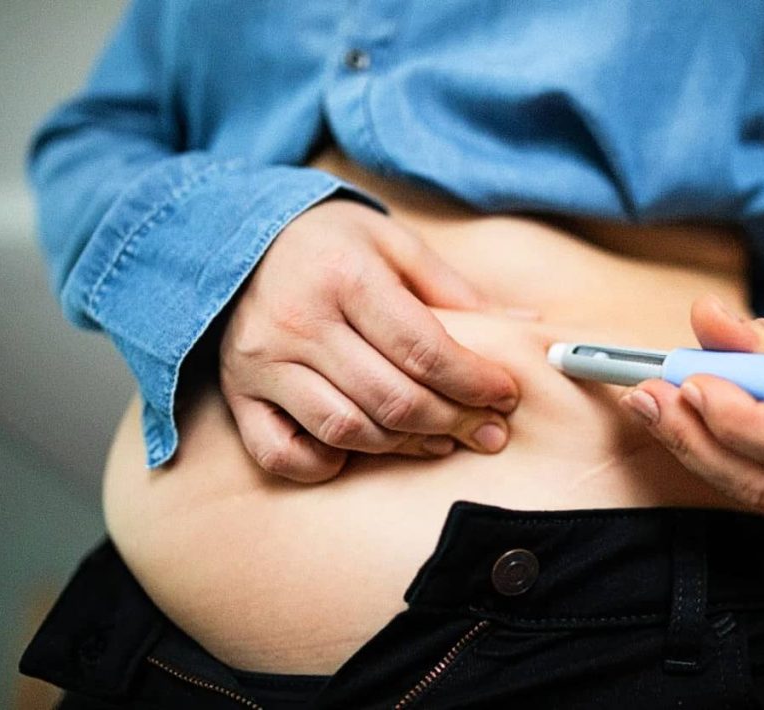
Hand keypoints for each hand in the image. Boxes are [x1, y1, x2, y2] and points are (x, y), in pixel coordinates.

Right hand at [219, 200, 528, 481]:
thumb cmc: (331, 244)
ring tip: (440, 439)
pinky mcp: (238, 395)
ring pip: (346, 430)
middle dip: (455, 422)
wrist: (239, 239)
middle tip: (489, 431)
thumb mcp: (394, 244)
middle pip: (393, 398)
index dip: (475, 382)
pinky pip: (281, 454)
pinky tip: (359, 450)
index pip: (425, 350)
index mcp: (345, 276)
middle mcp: (298, 322)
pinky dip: (324, 464)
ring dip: (404, 446)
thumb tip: (525, 324)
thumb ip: (455, 289)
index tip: (506, 395)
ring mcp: (261, 364)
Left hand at [618, 294, 763, 515]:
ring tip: (649, 405)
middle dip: (697, 436)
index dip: (742, 419)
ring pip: (756, 491)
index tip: (691, 382)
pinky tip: (678, 423)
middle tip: (649, 395)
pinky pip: (757, 488)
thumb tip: (705, 319)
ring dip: (692, 448)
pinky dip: (710, 457)